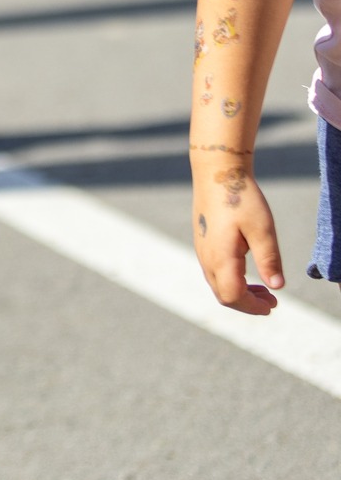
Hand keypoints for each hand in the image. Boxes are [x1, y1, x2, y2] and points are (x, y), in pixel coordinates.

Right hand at [192, 165, 285, 314]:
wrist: (216, 173)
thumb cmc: (240, 198)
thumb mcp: (262, 229)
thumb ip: (268, 259)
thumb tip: (277, 288)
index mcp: (220, 257)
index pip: (233, 296)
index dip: (253, 307)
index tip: (274, 305)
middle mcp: (206, 257)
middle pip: (223, 295)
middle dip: (247, 304)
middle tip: (272, 301)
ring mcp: (202, 250)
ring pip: (217, 284)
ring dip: (240, 292)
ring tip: (264, 289)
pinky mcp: (203, 243)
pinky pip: (214, 272)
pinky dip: (231, 280)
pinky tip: (247, 272)